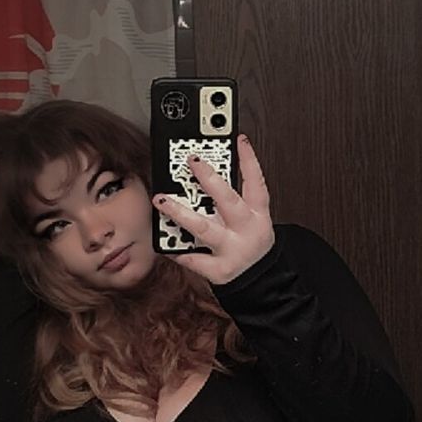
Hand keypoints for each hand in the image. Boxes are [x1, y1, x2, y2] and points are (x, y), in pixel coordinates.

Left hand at [152, 134, 274, 285]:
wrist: (260, 281)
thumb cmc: (251, 243)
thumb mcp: (253, 219)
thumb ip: (234, 198)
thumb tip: (206, 171)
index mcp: (259, 215)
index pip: (256, 183)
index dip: (249, 161)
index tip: (238, 140)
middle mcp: (247, 230)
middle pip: (228, 201)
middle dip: (209, 180)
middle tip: (192, 161)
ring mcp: (232, 250)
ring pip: (204, 228)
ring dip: (181, 213)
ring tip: (162, 199)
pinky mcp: (219, 270)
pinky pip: (193, 258)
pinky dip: (176, 250)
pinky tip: (163, 241)